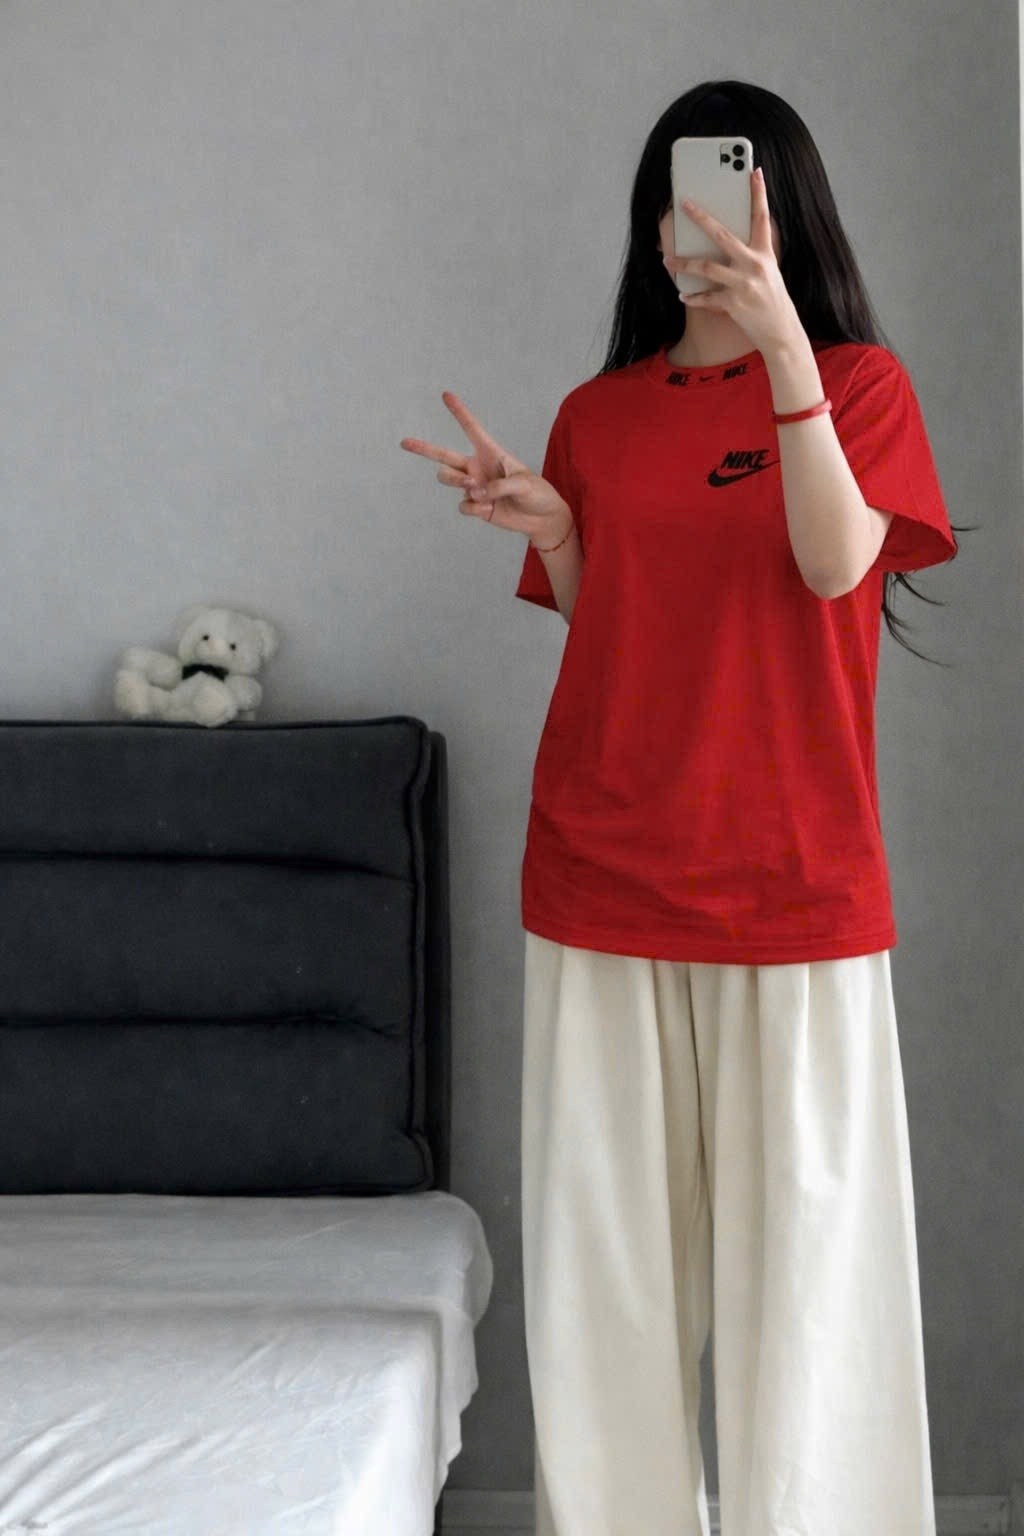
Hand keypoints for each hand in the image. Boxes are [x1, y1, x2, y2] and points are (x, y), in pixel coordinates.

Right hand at [400, 392, 571, 544]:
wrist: (541, 519)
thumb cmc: (537, 493)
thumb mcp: (524, 484)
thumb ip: (498, 486)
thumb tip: (474, 493)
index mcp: (491, 453)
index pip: (472, 429)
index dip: (459, 412)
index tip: (446, 395)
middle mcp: (478, 467)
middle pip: (443, 455)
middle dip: (423, 448)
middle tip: (404, 442)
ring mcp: (474, 487)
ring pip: (448, 479)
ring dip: (458, 483)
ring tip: (475, 488)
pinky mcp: (476, 506)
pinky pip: (464, 505)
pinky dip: (474, 507)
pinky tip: (489, 508)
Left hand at [666, 166, 805, 357]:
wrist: (782, 332)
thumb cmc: (772, 300)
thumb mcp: (768, 272)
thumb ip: (751, 255)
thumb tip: (725, 240)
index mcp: (766, 253)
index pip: (762, 217)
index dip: (759, 193)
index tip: (754, 171)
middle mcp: (755, 265)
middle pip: (723, 235)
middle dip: (701, 218)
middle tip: (684, 204)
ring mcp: (744, 285)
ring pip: (706, 267)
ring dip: (683, 264)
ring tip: (667, 261)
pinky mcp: (734, 304)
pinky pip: (706, 298)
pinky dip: (692, 296)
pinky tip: (682, 294)